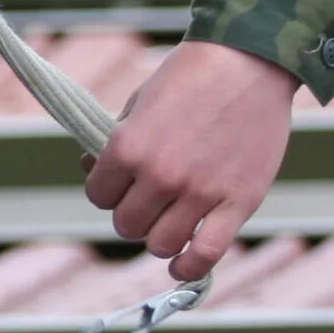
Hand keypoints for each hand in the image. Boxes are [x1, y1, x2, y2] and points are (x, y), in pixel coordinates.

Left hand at [86, 39, 298, 281]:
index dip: (106, 191)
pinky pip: (207, 254)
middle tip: (146, 200)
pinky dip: (191, 268)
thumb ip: (113, 142)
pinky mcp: (238, 203)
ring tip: (166, 222)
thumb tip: (87, 169)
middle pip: (126, 225)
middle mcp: (160, 176)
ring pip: (161, 244)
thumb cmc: (188, 79)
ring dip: (159, 237)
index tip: (120, 184)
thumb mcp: (137, 104)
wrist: (246, 64)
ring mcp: (200, 193)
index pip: (98, 196)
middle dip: (131, 215)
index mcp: (127, 149)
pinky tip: (181, 266)